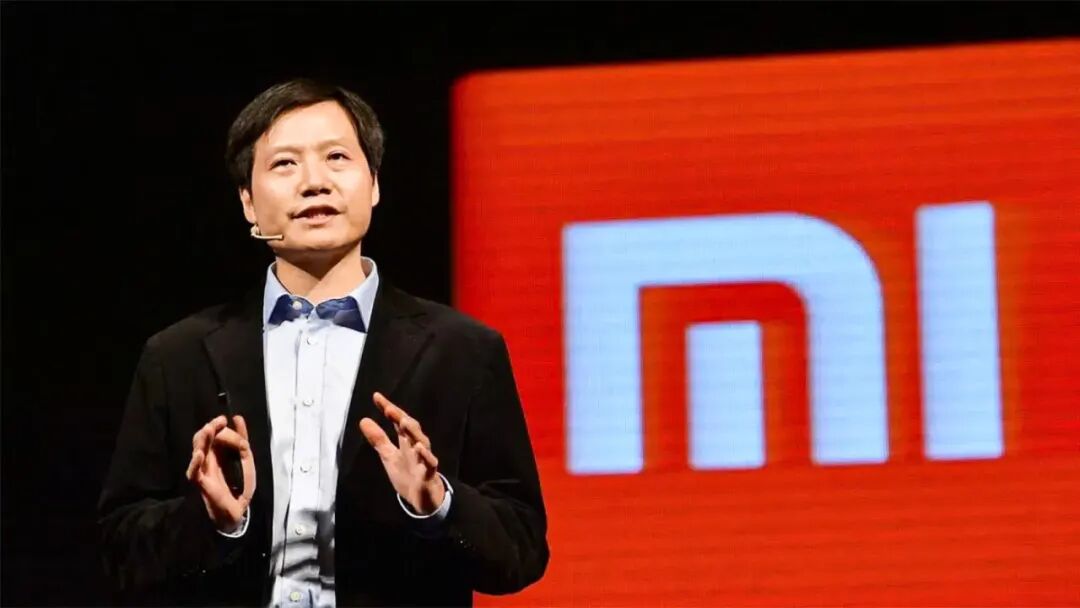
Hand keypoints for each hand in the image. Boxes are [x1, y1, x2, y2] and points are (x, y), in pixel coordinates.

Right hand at [185, 415, 255, 531]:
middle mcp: (207, 459)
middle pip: (202, 439)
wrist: (238, 509)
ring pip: (197, 451)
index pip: (213, 433)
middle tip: (218, 421)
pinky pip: (194, 472)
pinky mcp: (202, 483)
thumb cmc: (239, 484)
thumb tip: (238, 417)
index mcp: (217, 452)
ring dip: (202, 439)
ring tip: (209, 430)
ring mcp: (203, 470)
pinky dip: (195, 463)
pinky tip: (199, 454)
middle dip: (209, 428)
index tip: (225, 419)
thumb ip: (242, 438)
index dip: (218, 425)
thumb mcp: (245, 458)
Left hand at [359, 392, 445, 514]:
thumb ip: (378, 439)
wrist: (422, 499)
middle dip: (400, 418)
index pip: (397, 421)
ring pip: (421, 442)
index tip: (376, 396)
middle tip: (389, 409)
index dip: (388, 408)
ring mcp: (423, 459)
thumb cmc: (407, 474)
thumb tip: (363, 420)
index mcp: (405, 441)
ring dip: (413, 432)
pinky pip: (430, 463)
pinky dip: (426, 455)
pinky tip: (419, 448)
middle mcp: (415, 446)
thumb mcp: (388, 456)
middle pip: (410, 428)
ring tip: (403, 422)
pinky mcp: (429, 473)